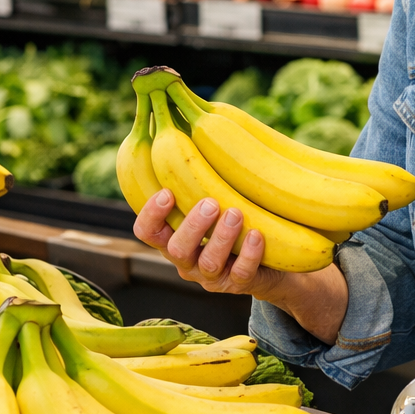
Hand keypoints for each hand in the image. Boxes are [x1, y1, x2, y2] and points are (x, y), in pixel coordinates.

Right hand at [133, 188, 282, 296]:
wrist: (267, 261)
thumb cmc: (231, 223)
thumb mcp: (210, 203)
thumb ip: (197, 180)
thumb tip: (191, 129)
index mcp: (173, 238)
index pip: (147, 233)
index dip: (151, 215)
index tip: (167, 191)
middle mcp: (187, 260)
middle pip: (176, 249)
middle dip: (192, 225)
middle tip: (210, 203)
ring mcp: (212, 275)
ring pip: (208, 263)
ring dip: (222, 237)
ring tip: (236, 213)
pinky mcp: (239, 284)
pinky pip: (241, 273)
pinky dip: (249, 254)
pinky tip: (257, 234)